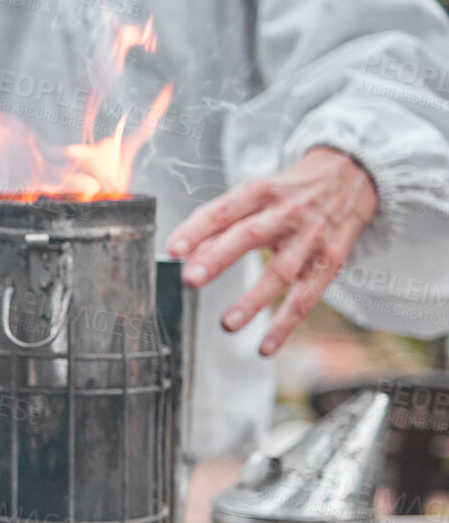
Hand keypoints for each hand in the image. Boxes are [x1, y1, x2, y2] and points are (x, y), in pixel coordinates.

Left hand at [166, 147, 377, 356]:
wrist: (350, 177)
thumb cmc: (289, 191)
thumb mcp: (255, 194)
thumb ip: (221, 224)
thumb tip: (188, 255)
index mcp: (260, 192)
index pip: (222, 210)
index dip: (195, 229)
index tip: (173, 249)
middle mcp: (285, 213)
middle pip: (248, 236)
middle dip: (217, 259)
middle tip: (191, 280)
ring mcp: (310, 238)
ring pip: (280, 272)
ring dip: (252, 300)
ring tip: (227, 324)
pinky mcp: (330, 261)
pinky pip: (307, 297)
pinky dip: (286, 324)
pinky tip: (265, 345)